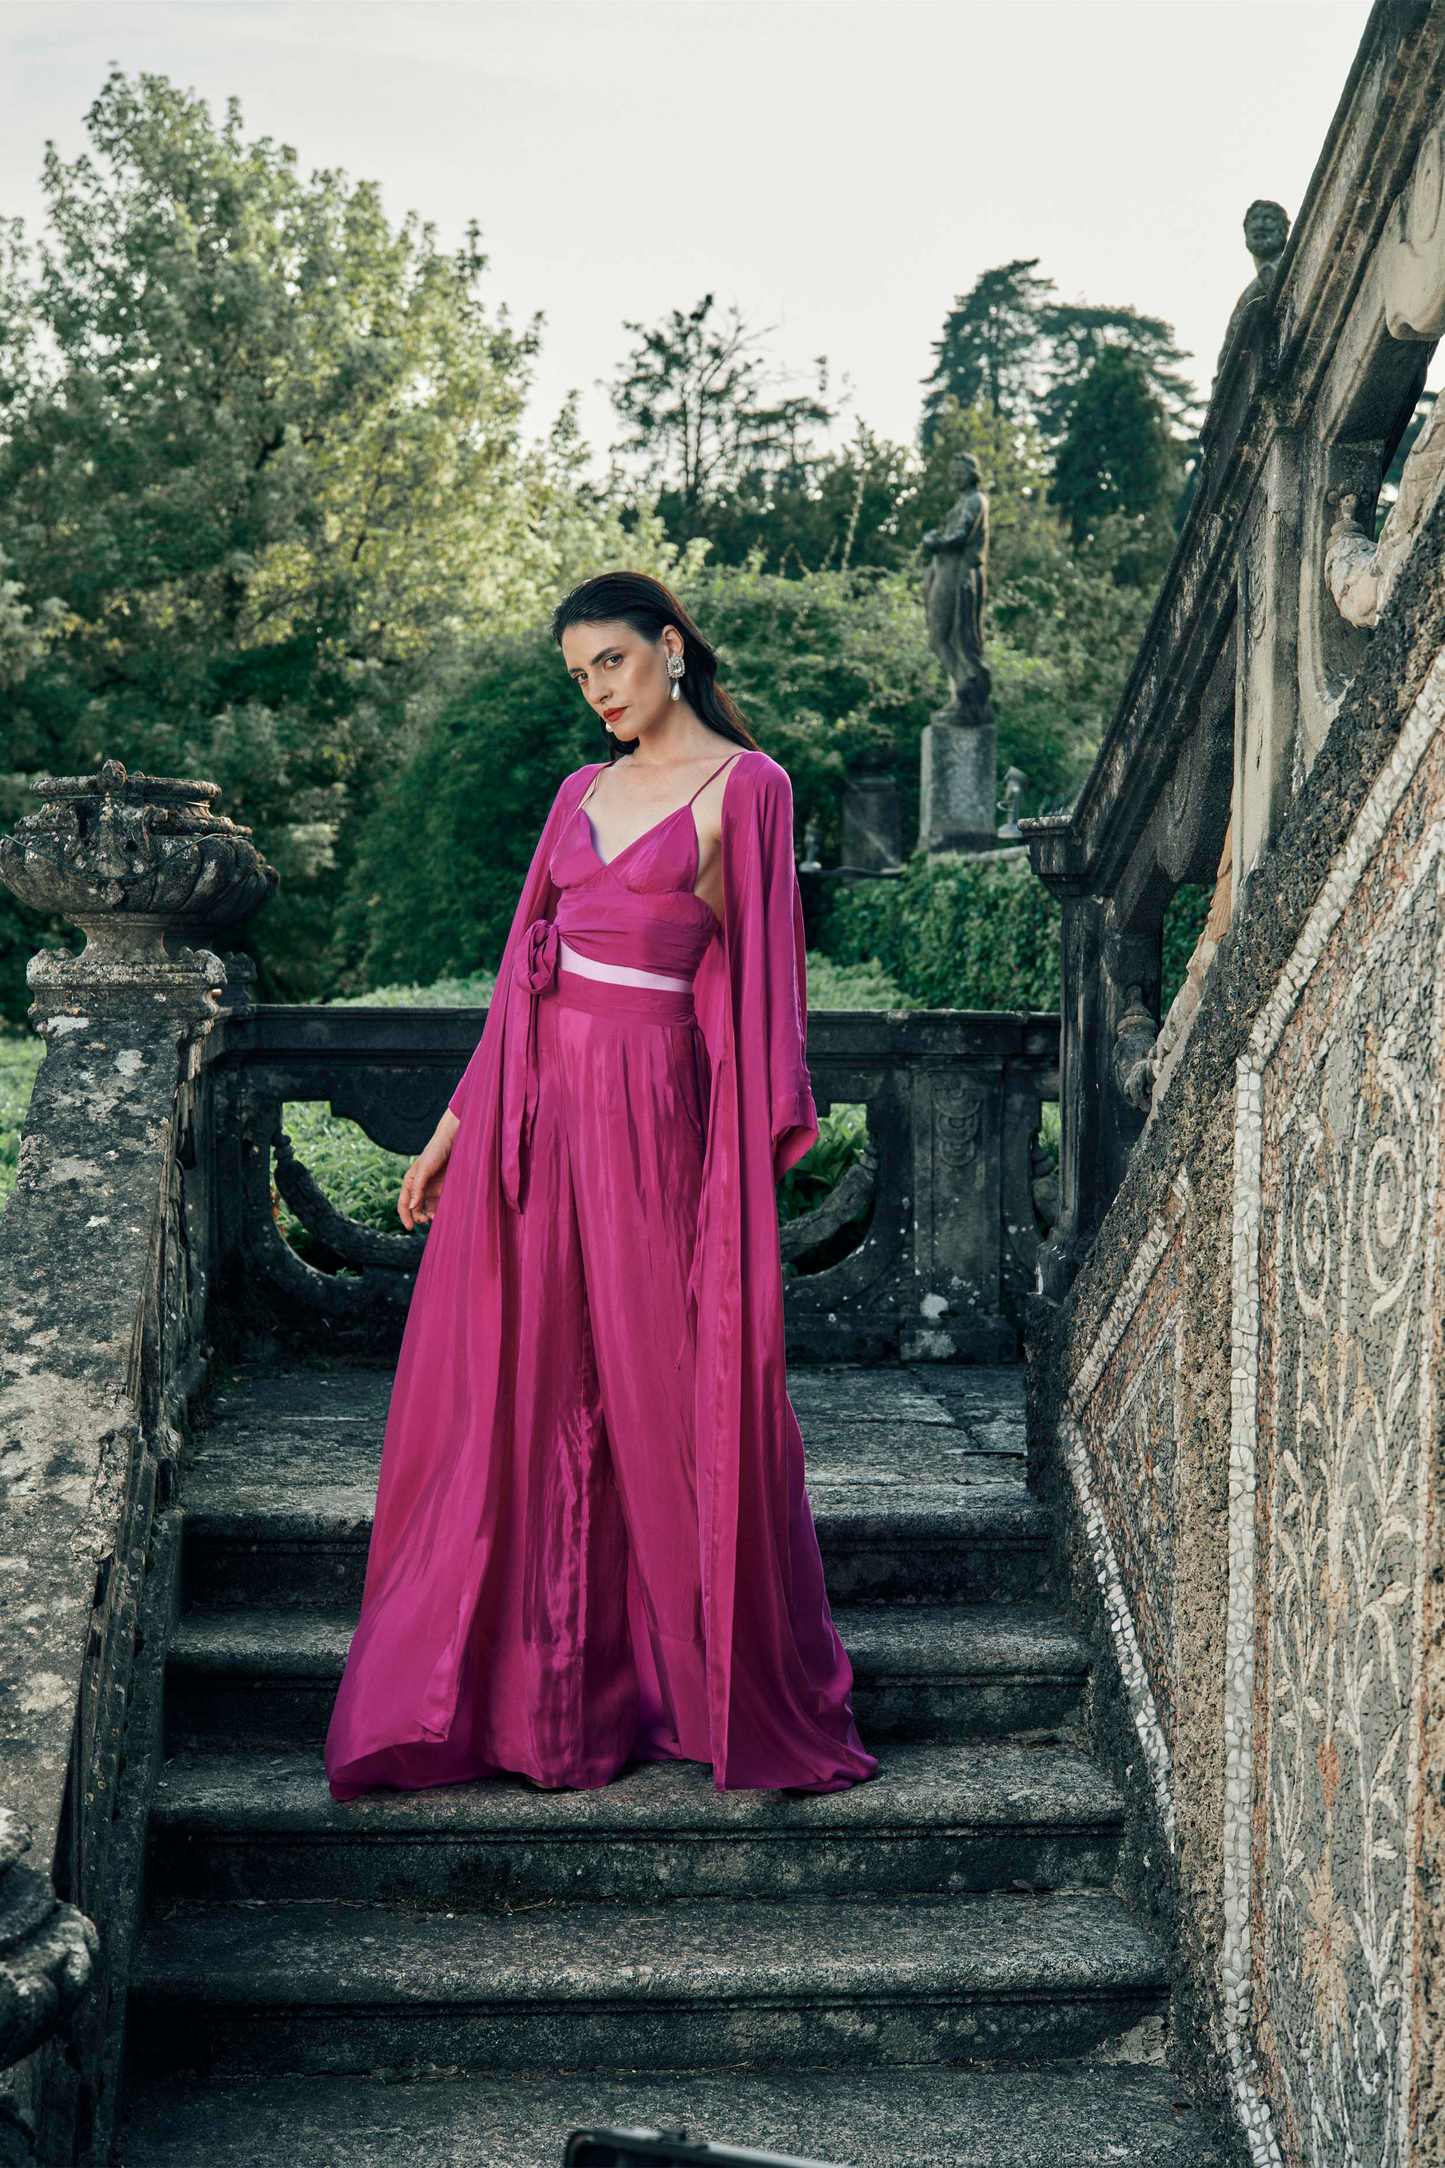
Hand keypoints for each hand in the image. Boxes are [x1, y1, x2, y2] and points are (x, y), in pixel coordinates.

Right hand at [398, 1111, 458, 1228]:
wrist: (453, 1142)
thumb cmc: (435, 1153)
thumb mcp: (424, 1170)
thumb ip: (417, 1188)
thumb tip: (412, 1207)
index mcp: (410, 1182)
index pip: (404, 1203)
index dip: (405, 1216)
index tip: (410, 1228)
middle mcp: (420, 1188)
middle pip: (415, 1209)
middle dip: (418, 1218)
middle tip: (425, 1221)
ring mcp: (432, 1189)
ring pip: (428, 1208)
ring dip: (430, 1216)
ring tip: (436, 1218)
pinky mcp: (444, 1189)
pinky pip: (440, 1204)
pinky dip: (441, 1211)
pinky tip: (444, 1214)